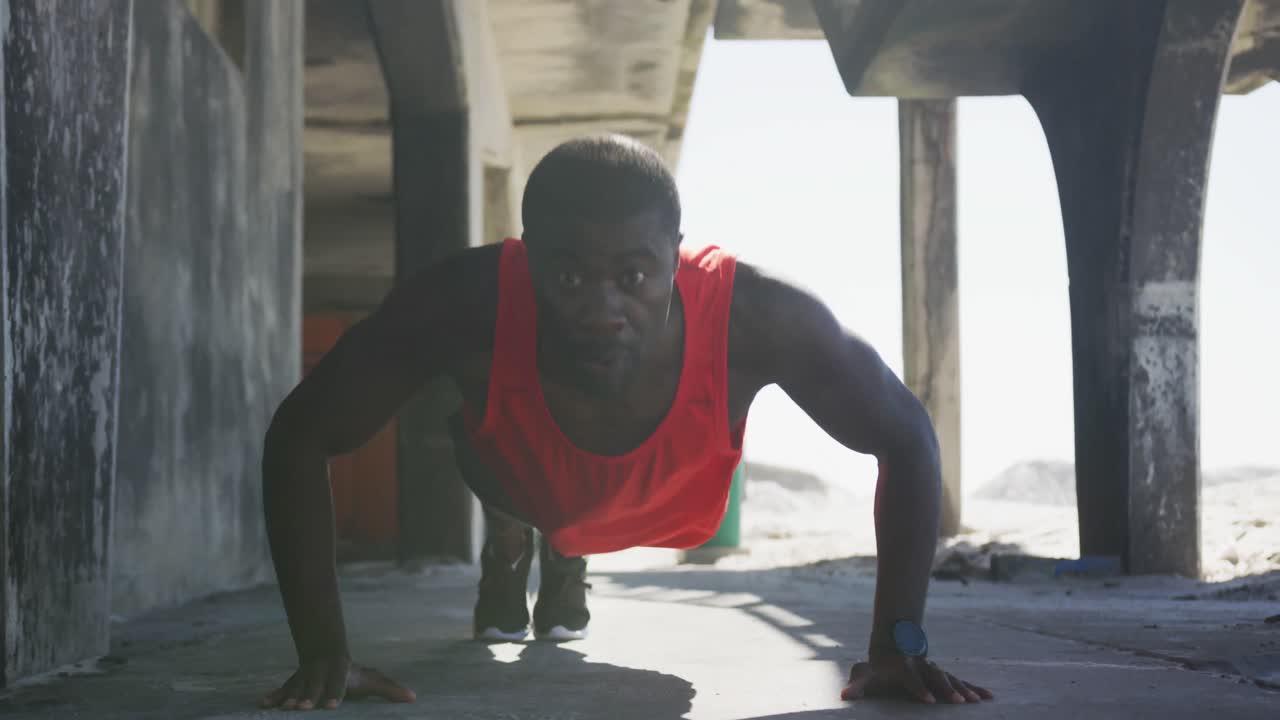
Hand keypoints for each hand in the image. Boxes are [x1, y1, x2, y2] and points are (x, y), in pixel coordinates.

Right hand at [259, 655, 416, 709]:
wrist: (325, 655)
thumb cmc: (352, 675)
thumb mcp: (372, 681)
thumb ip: (390, 690)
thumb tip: (414, 698)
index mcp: (340, 676)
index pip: (338, 685)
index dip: (336, 694)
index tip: (333, 705)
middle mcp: (321, 677)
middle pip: (313, 688)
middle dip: (307, 698)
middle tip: (302, 707)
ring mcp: (305, 680)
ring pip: (295, 689)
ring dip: (287, 698)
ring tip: (282, 707)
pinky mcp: (292, 686)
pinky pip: (281, 691)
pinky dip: (272, 697)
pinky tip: (262, 704)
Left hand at [842, 654, 992, 704]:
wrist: (895, 645)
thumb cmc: (880, 668)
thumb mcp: (868, 676)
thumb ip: (858, 686)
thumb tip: (843, 695)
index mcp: (904, 668)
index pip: (912, 679)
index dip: (919, 689)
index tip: (929, 700)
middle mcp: (922, 667)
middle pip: (936, 677)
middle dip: (947, 689)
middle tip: (958, 703)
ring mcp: (935, 670)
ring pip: (952, 678)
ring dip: (965, 689)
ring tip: (976, 702)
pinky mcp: (944, 675)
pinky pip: (962, 682)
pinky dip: (975, 688)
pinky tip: (988, 697)